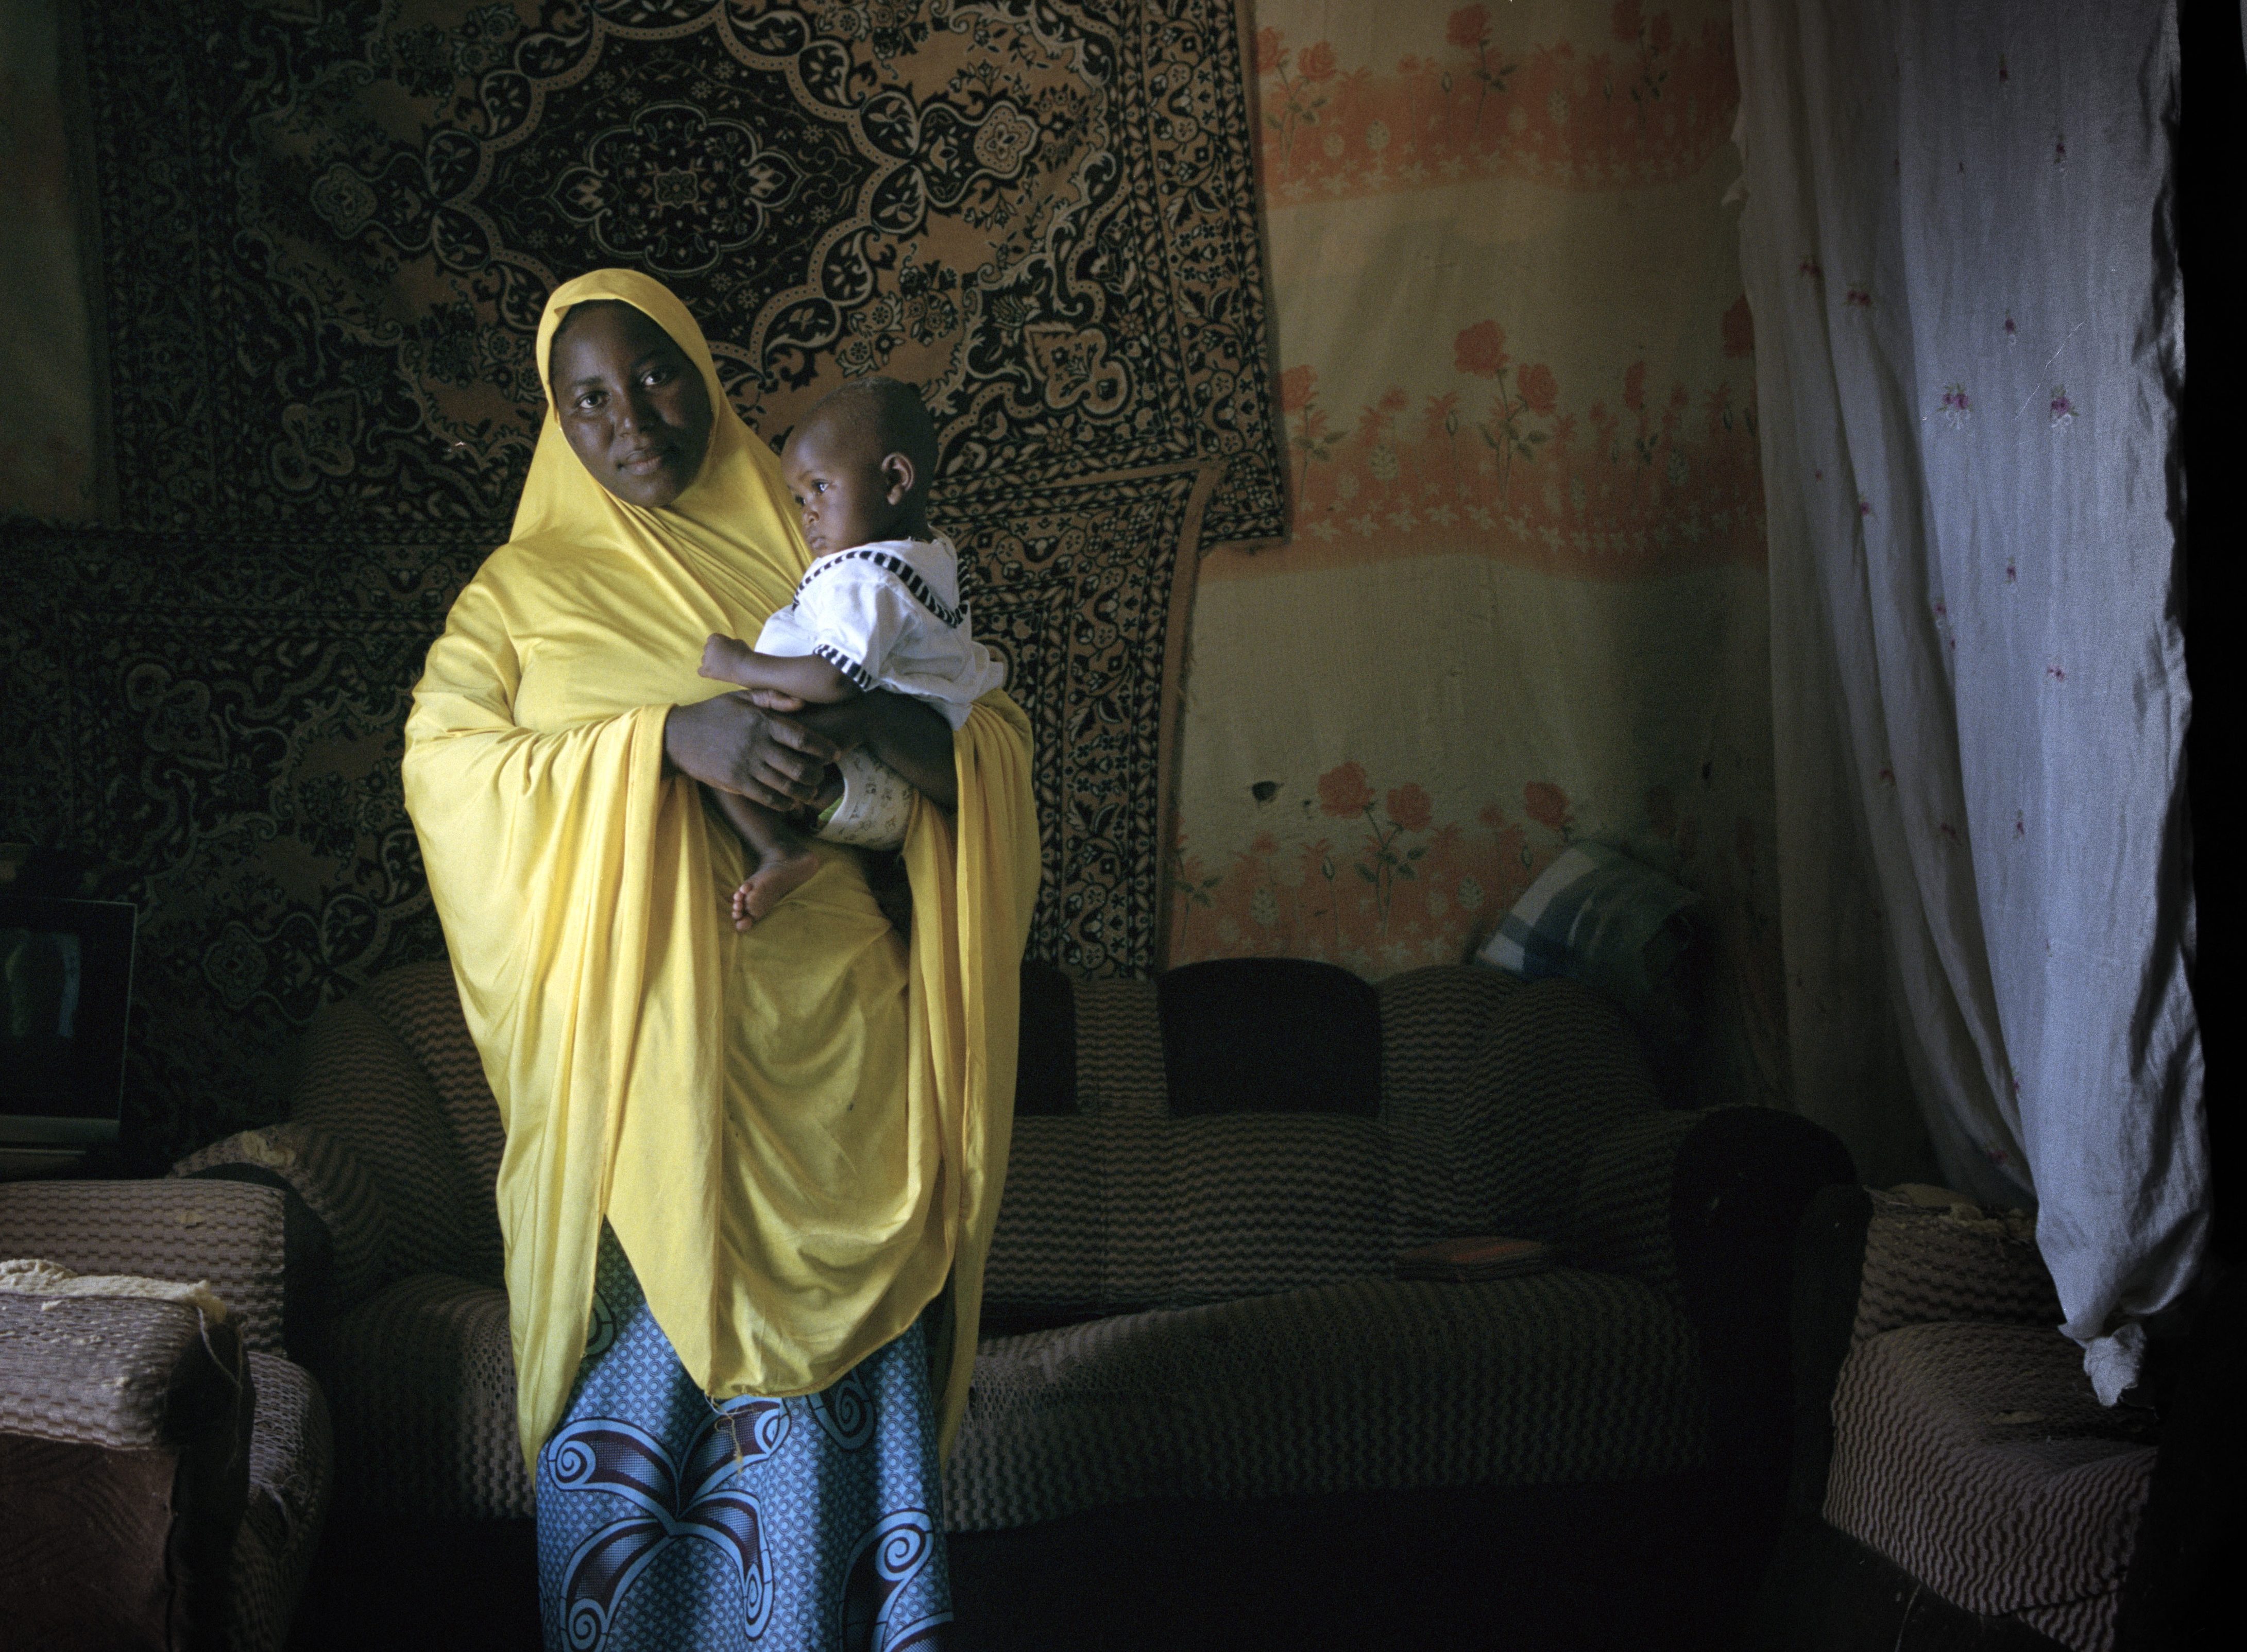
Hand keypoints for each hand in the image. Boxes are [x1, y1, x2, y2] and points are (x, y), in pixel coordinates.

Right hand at [664, 692, 839, 809]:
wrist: (678, 734)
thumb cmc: (713, 713)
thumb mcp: (740, 697)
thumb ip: (772, 697)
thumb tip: (802, 702)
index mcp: (761, 721)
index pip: (802, 738)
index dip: (824, 749)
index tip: (836, 754)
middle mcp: (757, 743)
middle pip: (799, 766)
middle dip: (816, 775)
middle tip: (822, 777)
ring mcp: (746, 764)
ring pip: (786, 785)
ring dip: (804, 792)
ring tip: (811, 793)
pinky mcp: (735, 782)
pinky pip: (767, 798)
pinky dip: (783, 803)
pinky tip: (791, 804)